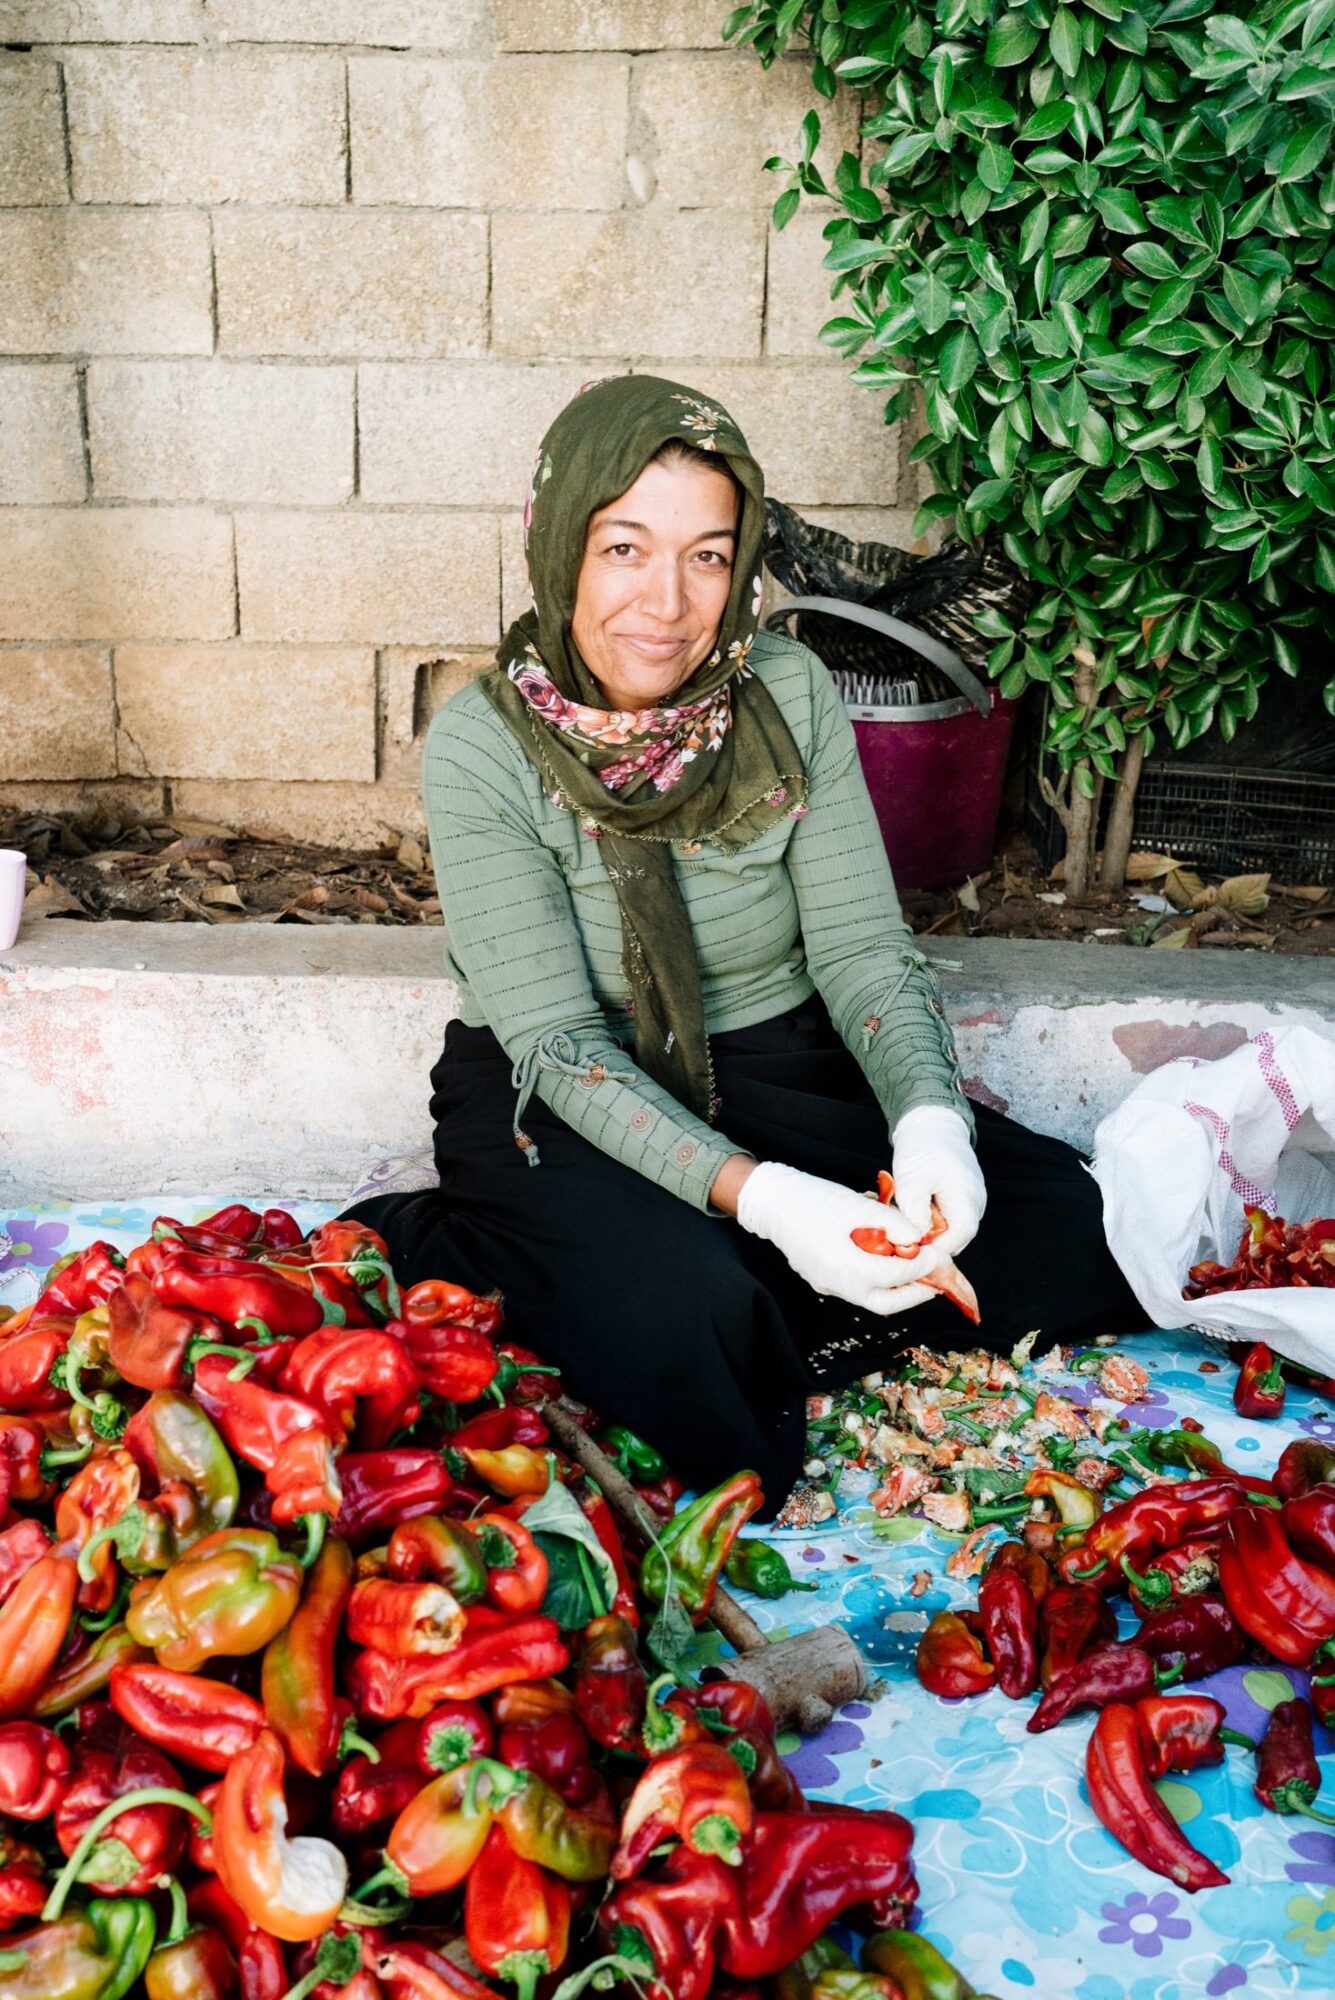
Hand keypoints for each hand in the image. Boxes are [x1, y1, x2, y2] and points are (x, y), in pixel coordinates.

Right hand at [736, 1161, 945, 1314]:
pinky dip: (878, 1280)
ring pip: (872, 1298)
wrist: (773, 1202)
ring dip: (898, 1287)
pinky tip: (887, 1261)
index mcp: (846, 1267)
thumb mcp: (859, 1206)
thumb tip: (918, 1240)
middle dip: (916, 1292)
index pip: (896, 1277)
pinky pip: (857, 1288)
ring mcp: (827, 1285)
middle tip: (935, 1277)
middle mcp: (837, 1284)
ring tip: (915, 1268)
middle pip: (887, 1303)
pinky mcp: (822, 1280)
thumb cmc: (814, 1199)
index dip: (923, 1267)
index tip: (939, 1254)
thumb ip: (893, 1224)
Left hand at [890, 1104, 986, 1257]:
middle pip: (954, 1236)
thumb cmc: (924, 1146)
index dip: (936, 1247)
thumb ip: (915, 1214)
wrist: (930, 1120)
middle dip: (928, 1239)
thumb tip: (915, 1240)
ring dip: (925, 1226)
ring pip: (947, 1226)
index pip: (960, 1237)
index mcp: (968, 1199)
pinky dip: (926, 1215)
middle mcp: (973, 1202)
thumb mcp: (913, 1180)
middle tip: (902, 1230)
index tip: (911, 1246)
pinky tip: (911, 1204)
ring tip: (905, 1212)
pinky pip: (943, 1215)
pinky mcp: (956, 1195)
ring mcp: (967, 1199)